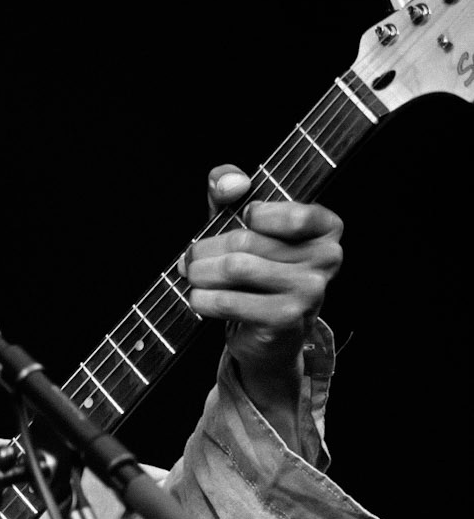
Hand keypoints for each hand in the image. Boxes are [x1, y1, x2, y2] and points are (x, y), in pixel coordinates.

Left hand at [186, 166, 342, 434]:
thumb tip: (231, 183)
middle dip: (208, 248)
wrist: (270, 335)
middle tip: (191, 258)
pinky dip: (204, 298)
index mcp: (327, 228)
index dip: (252, 213)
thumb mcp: (244, 222)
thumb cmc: (258, 269)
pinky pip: (229, 301)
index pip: (285, 210)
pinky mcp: (284, 319)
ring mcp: (309, 291)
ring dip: (201, 272)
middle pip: (247, 240)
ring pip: (236, 267)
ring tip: (191, 275)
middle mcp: (327, 258)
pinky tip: (198, 299)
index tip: (242, 220)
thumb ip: (230, 187)